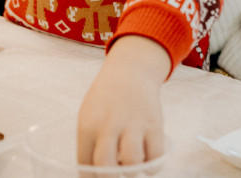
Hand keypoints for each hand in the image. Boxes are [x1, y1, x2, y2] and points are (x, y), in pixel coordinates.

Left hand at [76, 35, 169, 165]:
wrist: (129, 72)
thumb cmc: (106, 99)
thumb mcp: (89, 116)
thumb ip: (89, 143)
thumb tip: (93, 172)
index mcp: (88, 124)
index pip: (85, 163)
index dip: (90, 177)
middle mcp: (109, 125)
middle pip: (105, 166)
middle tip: (114, 175)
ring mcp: (133, 125)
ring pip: (132, 163)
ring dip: (132, 172)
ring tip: (131, 166)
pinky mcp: (154, 125)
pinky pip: (155, 158)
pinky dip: (152, 167)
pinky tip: (147, 161)